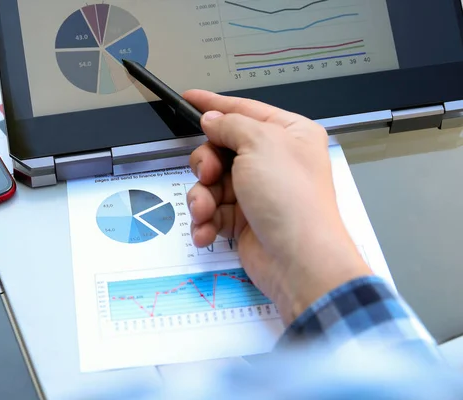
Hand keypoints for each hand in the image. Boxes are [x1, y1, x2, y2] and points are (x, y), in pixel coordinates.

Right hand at [185, 89, 371, 324]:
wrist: (298, 260)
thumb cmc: (289, 197)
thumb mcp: (260, 144)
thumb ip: (230, 125)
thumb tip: (211, 120)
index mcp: (288, 135)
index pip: (244, 111)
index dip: (214, 105)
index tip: (188, 98)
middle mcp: (273, 161)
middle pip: (222, 148)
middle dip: (207, 163)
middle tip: (208, 174)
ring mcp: (258, 192)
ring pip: (212, 183)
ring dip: (202, 197)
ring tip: (205, 211)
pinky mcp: (244, 221)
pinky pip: (213, 212)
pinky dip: (206, 221)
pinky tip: (207, 231)